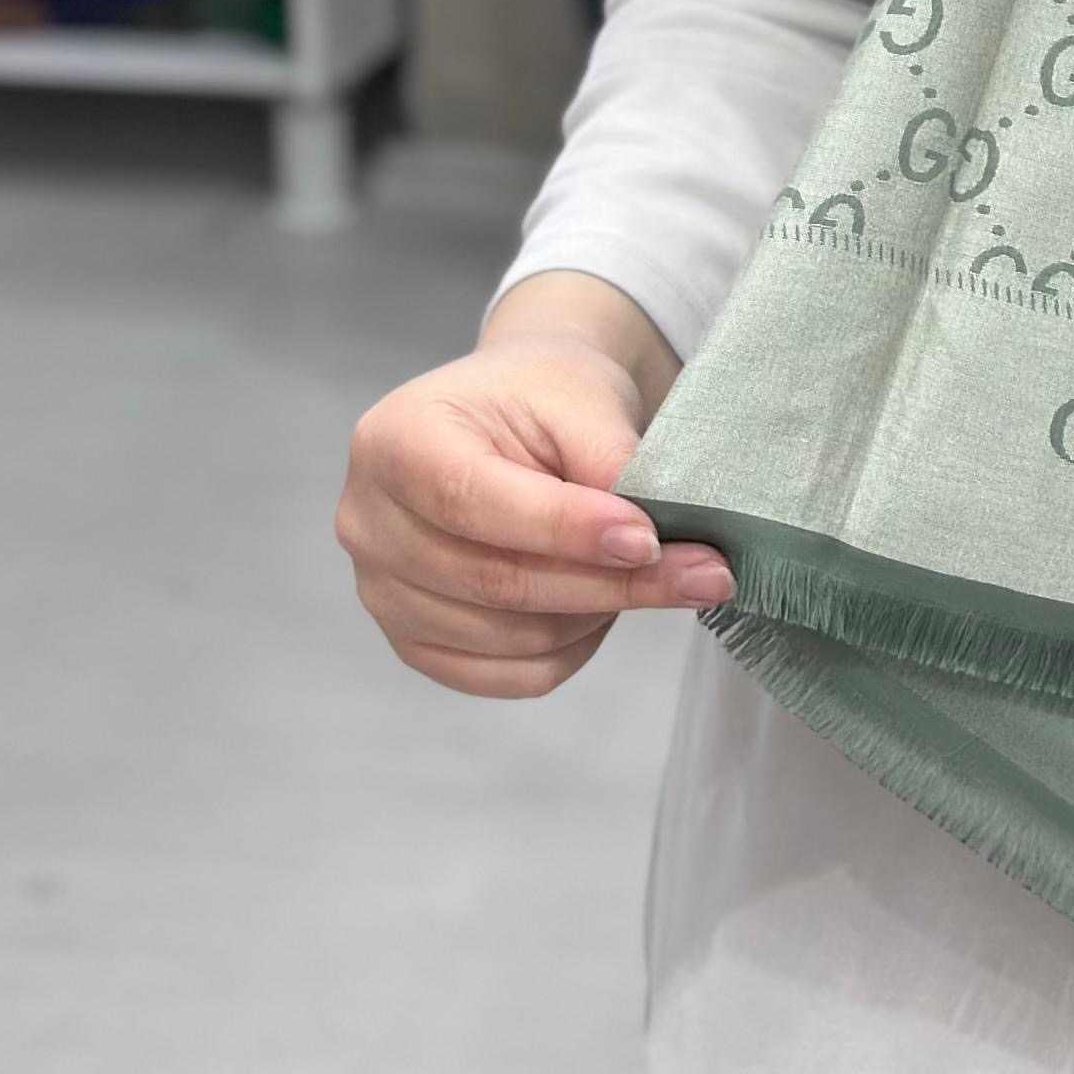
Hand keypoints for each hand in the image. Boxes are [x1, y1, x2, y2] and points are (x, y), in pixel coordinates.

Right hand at [337, 274, 729, 698]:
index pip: (472, 501)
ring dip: (596, 615)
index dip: (565, 529)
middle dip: (609, 584)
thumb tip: (652, 543)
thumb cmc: (544, 397)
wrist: (516, 412)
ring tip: (653, 574)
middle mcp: (366, 523)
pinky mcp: (413, 641)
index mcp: (395, 442)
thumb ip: (609, 463)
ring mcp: (380, 592)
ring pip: (506, 638)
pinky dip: (568, 651)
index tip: (649, 539)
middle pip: (492, 581)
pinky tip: (603, 606)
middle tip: (706, 573)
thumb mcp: (582, 399)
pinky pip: (504, 677)